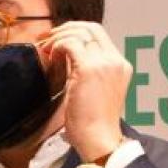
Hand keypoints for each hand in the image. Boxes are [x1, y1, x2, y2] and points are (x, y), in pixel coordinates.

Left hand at [37, 22, 129, 163]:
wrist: (99, 139)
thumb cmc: (93, 123)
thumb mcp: (95, 90)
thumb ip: (87, 71)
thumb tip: (66, 56)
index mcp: (120, 66)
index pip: (99, 35)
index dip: (77, 32)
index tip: (59, 39)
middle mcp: (116, 61)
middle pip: (91, 28)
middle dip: (67, 28)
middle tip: (48, 38)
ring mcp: (105, 63)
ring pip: (80, 33)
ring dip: (59, 37)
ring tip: (46, 49)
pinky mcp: (89, 69)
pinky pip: (70, 44)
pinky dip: (57, 45)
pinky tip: (50, 56)